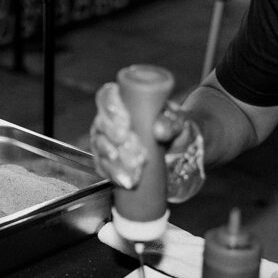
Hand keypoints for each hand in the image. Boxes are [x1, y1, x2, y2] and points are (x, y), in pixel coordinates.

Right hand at [90, 85, 204, 202]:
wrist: (176, 153)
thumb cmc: (173, 129)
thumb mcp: (177, 123)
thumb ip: (170, 123)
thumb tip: (158, 130)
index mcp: (123, 102)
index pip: (107, 97)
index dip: (110, 108)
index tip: (124, 122)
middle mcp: (110, 120)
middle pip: (100, 125)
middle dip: (111, 138)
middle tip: (127, 145)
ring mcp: (105, 141)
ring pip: (100, 148)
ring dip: (114, 160)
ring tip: (133, 168)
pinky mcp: (106, 162)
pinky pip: (103, 168)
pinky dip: (114, 175)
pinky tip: (127, 180)